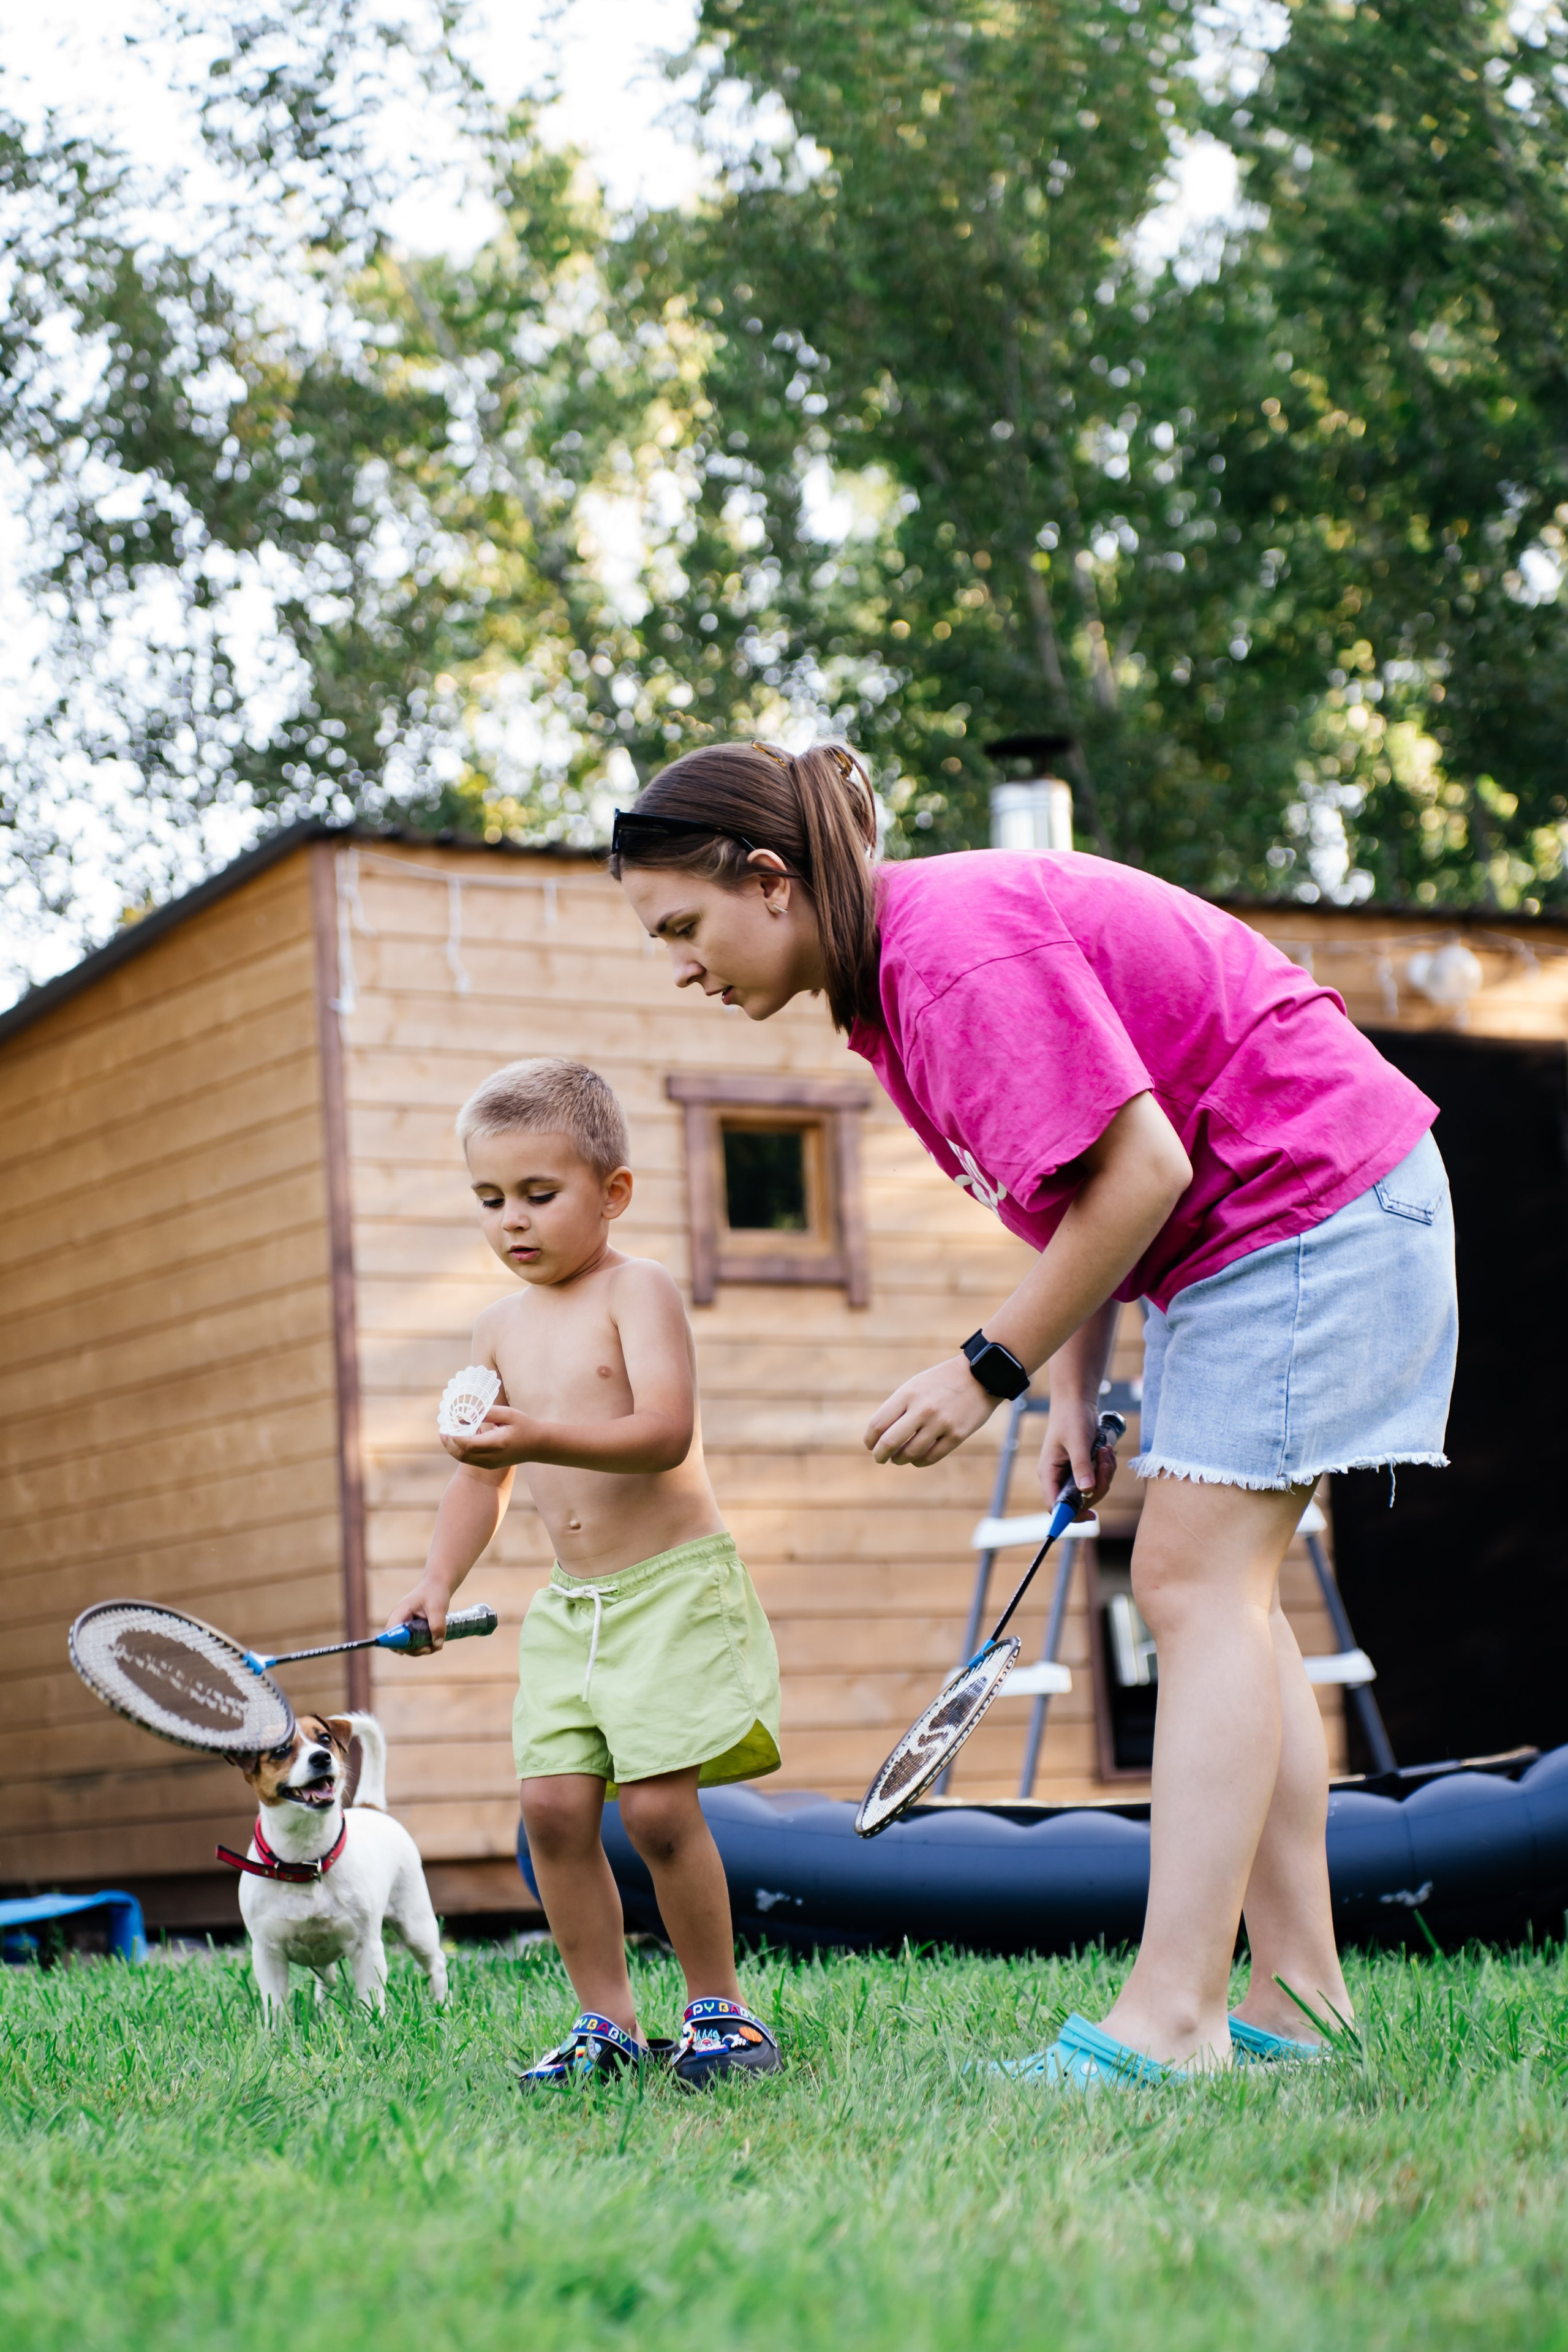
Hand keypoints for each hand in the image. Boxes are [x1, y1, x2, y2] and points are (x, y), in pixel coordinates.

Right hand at [384, 1582, 449, 1650]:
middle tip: (429, 1649)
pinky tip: (435, 1643)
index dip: (394, 1642)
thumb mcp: (438, 1608)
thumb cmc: (435, 1593)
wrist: (438, 1585)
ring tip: (436, 1646)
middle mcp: (400, 1619)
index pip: (390, 1630)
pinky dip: (423, 1646)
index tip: (405, 1651)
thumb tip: (437, 1645)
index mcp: (401, 1611)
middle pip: (398, 1642)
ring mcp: (405, 1625)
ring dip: (420, 1649)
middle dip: (413, 1649)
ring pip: (407, 1645)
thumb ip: (437, 1625)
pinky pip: (414, 1643)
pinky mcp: (412, 1629)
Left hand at [440, 1405, 539, 1469]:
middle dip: (448, 1443)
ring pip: (463, 1459)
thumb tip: (468, 1414)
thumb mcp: (508, 1414)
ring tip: (448, 1434)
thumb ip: (488, 1412)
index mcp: (496, 1443)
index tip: (449, 1423)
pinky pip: (470, 1460)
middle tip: (442, 1430)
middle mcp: (492, 1457)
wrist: (537, 1445)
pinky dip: (461, 1450)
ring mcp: (490, 1464)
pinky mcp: (490, 1465)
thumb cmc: (524, 1425)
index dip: (454, 1435)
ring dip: (453, 1447)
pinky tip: (463, 1438)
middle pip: (461, 1454)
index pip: (467, 1444)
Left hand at [864, 1354, 997, 1465]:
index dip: (869, 1439)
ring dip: (899, 1459)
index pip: (878, 1424)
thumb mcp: (916, 1386)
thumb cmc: (942, 1382)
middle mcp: (923, 1409)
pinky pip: (931, 1457)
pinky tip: (916, 1459)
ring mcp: (941, 1423)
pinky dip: (919, 1461)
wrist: (981, 1375)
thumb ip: (898, 1408)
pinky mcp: (958, 1435)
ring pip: (910, 1453)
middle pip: (890, 1442)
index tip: (869, 1444)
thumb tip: (881, 1436)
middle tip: (878, 1458)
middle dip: (879, 1455)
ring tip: (898, 1458)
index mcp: (908, 1394)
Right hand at [1038, 1397, 1117, 1515]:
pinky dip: (1106, 1468)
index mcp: (1049, 1473)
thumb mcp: (1077, 1441)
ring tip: (1105, 1452)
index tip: (1091, 1516)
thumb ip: (1081, 1466)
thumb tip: (1086, 1491)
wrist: (1077, 1401)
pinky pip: (1099, 1478)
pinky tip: (1105, 1451)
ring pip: (1093, 1490)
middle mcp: (1059, 1476)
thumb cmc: (1071, 1417)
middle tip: (1104, 1463)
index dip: (1070, 1515)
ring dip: (1104, 1474)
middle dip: (1098, 1486)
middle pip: (1080, 1501)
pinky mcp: (1084, 1467)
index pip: (1055, 1505)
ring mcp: (1072, 1473)